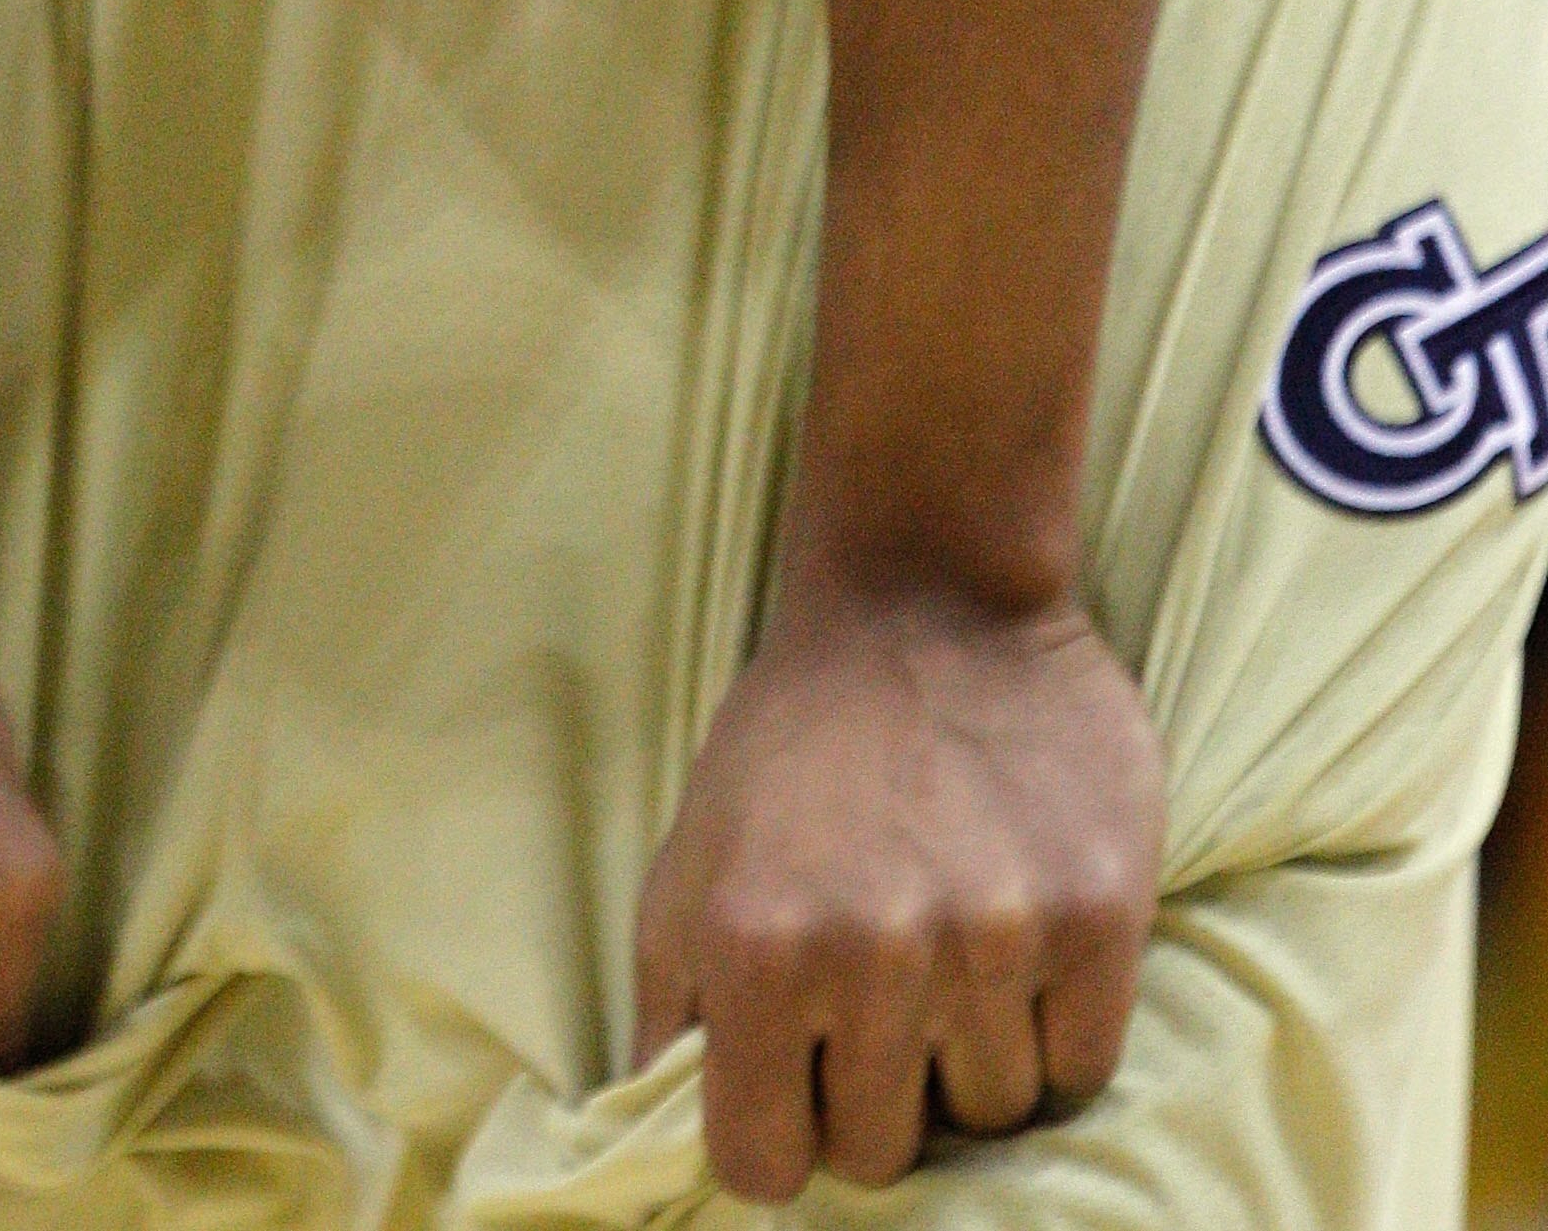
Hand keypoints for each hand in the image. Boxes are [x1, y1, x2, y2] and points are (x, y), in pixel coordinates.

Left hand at [634, 578, 1161, 1200]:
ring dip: (968, 1058)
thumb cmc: (796, 737)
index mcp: (756, 949)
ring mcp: (997, 937)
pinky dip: (1052, 1031)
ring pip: (992, 1115)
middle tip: (879, 1003)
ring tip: (950, 952)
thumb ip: (671, 1011)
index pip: (765, 1168)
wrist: (929, 592)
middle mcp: (875, 955)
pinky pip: (1081, 1068)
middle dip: (873, 1097)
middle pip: (885, 1155)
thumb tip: (658, 1141)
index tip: (796, 1087)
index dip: (777, 1136)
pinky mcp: (1099, 916)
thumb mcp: (690, 858)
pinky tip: (1019, 946)